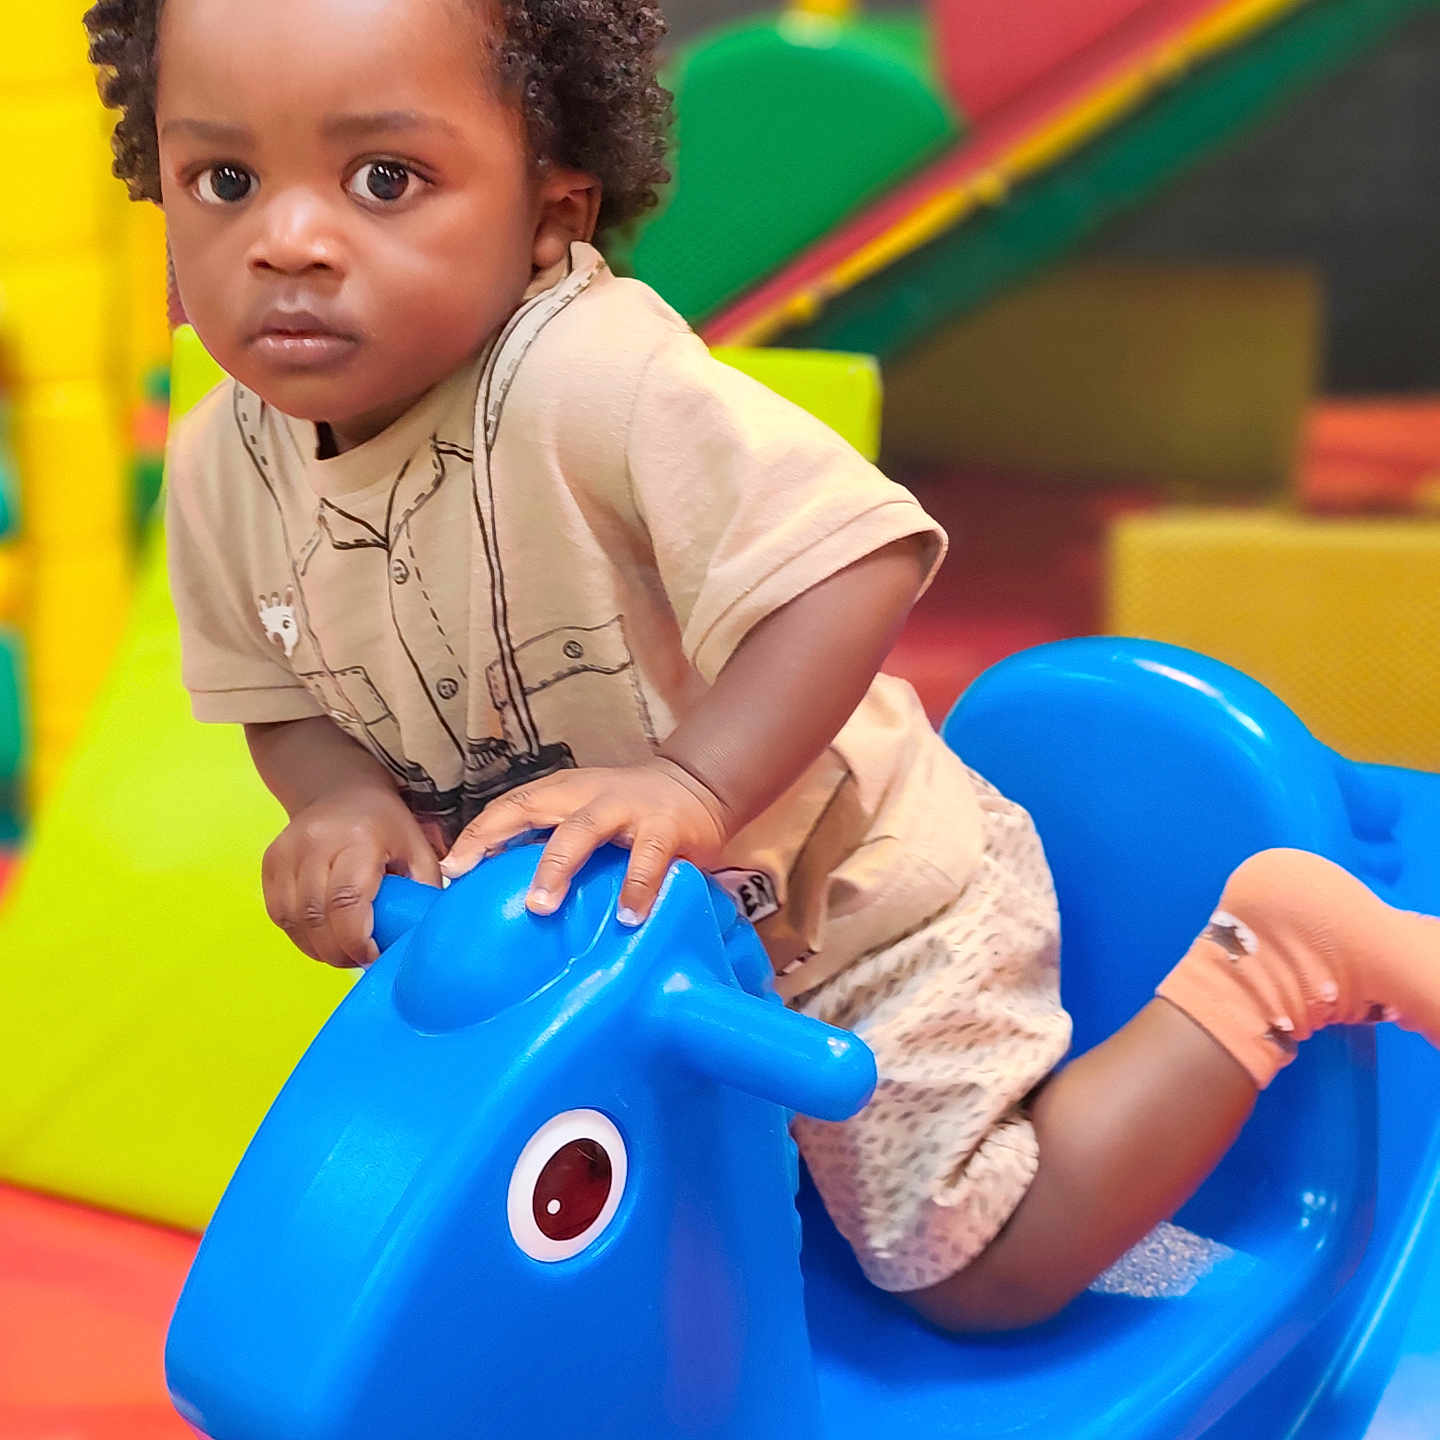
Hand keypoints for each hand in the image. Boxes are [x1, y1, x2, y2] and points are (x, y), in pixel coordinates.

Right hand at [261, 780, 442, 967]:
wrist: (340, 790)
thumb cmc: (384, 824)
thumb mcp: (416, 848)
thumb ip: (423, 889)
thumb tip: (421, 935)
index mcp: (358, 839)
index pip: (347, 901)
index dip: (357, 940)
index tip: (374, 956)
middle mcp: (315, 844)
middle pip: (317, 917)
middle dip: (339, 951)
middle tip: (361, 959)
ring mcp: (286, 853)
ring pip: (294, 920)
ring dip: (318, 948)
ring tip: (343, 951)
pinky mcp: (270, 863)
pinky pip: (279, 914)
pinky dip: (300, 935)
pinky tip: (323, 938)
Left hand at [440, 758, 731, 924]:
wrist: (695, 787)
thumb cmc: (625, 813)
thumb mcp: (582, 815)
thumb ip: (549, 841)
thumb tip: (499, 889)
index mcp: (563, 791)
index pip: (510, 806)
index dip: (478, 834)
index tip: (450, 869)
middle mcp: (588, 795)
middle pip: (533, 808)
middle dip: (497, 838)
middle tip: (468, 877)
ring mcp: (626, 809)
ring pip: (582, 830)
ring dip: (557, 866)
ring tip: (540, 906)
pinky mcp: (665, 828)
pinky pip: (647, 860)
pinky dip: (636, 888)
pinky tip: (627, 916)